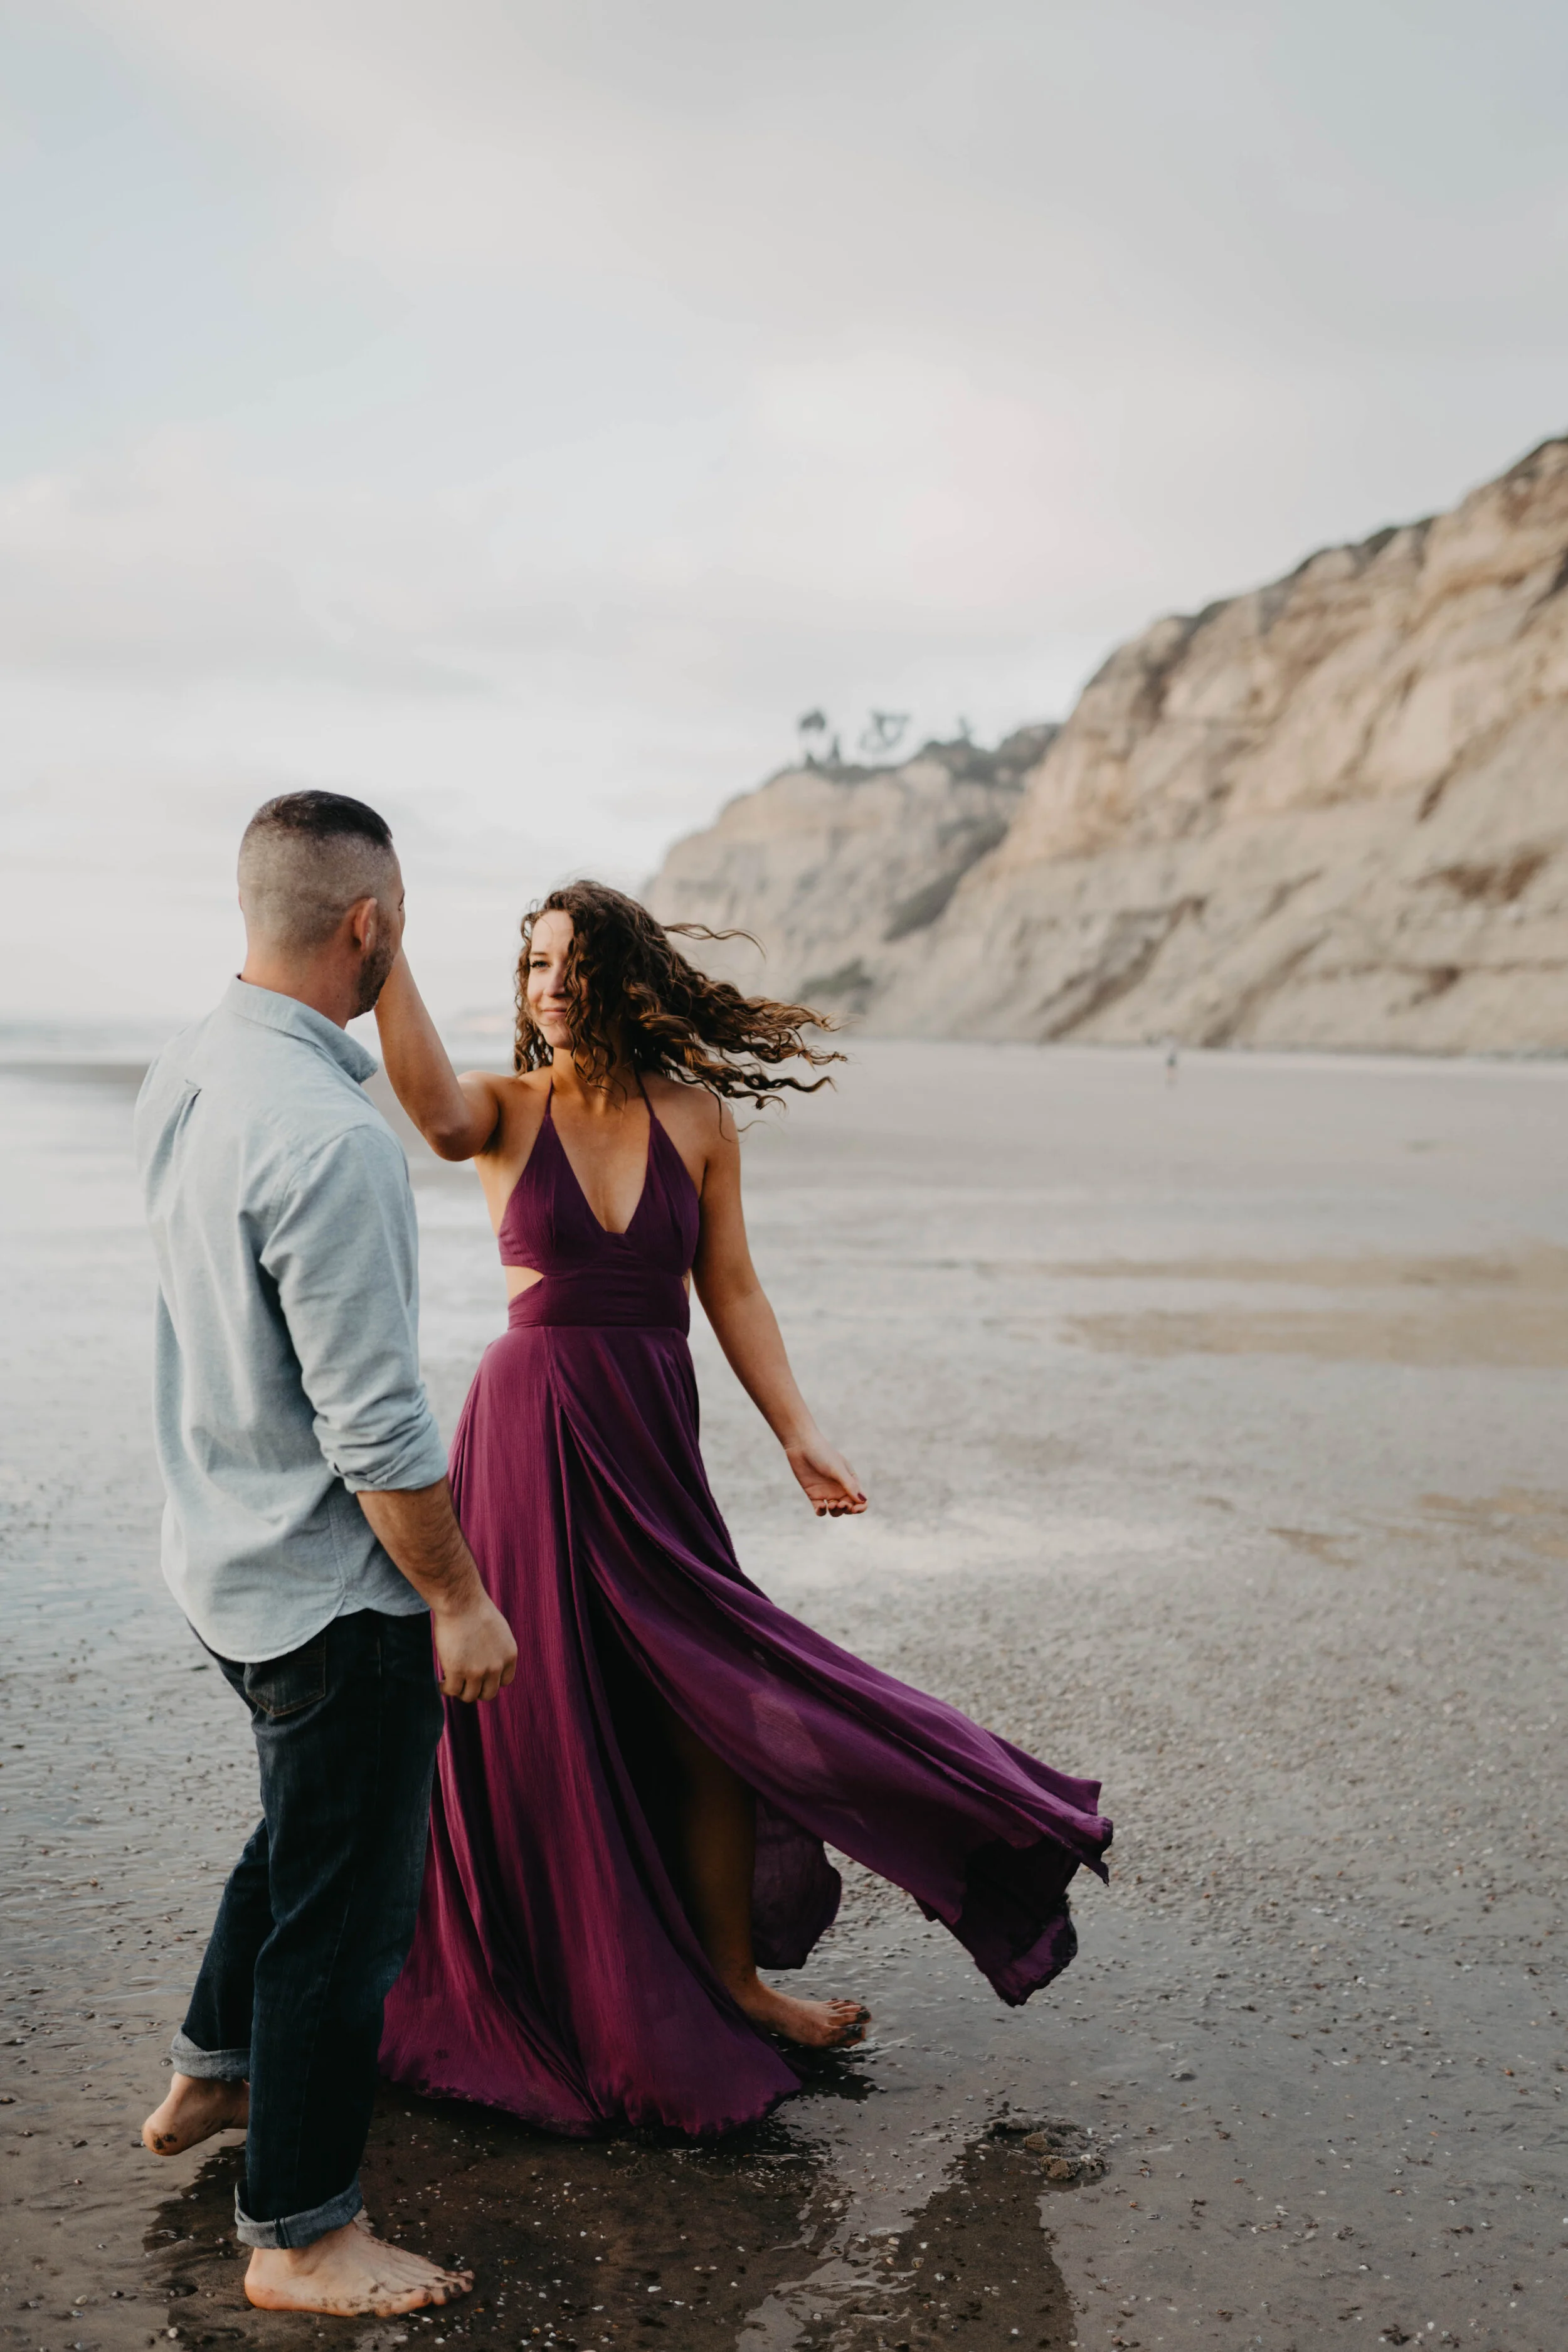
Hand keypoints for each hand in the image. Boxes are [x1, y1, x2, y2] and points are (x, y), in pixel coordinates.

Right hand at [430, 1587, 517, 1702]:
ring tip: (450, 1682)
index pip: (505, 1681)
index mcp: (509, 1655)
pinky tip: (441, 1682)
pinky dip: (445, 1689)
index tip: (481, 1677)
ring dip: (460, 1691)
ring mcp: (477, 1671)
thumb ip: (497, 1649)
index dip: (491, 1681)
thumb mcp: (498, 1630)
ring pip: (469, 1696)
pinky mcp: (457, 1672)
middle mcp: (496, 1667)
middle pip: (488, 1693)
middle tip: (464, 1682)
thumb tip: (487, 1661)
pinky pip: (452, 1690)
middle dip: (476, 1690)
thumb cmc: (475, 1610)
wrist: (461, 1602)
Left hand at [785, 1433, 866, 1517]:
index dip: (861, 1507)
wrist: (801, 1446)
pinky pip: (820, 1509)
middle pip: (848, 1507)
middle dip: (847, 1510)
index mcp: (850, 1480)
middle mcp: (839, 1488)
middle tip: (841, 1504)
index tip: (856, 1508)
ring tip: (831, 1505)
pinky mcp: (813, 1495)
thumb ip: (849, 1485)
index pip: (860, 1499)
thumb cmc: (822, 1453)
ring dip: (836, 1512)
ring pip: (835, 1511)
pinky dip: (822, 1511)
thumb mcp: (837, 1469)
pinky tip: (821, 1506)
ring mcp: (826, 1492)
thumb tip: (863, 1500)